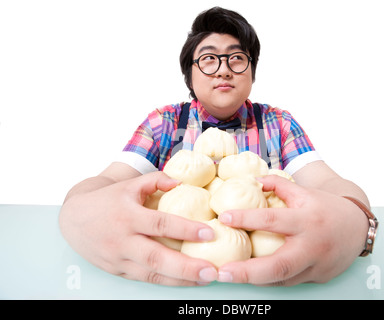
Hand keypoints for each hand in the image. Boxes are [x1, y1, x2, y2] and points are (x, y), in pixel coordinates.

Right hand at [59, 171, 217, 285]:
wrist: (74, 218)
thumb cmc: (108, 200)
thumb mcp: (130, 185)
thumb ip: (156, 180)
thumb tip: (181, 182)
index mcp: (128, 215)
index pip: (160, 224)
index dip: (186, 229)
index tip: (210, 233)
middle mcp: (123, 240)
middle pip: (157, 258)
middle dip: (187, 267)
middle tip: (212, 271)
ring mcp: (119, 259)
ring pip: (152, 274)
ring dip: (181, 280)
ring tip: (206, 279)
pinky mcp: (118, 271)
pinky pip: (145, 279)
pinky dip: (167, 282)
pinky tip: (186, 281)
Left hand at [217, 175, 367, 285]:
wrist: (358, 228)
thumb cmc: (327, 208)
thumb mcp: (304, 192)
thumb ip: (278, 185)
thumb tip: (252, 181)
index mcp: (307, 220)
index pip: (273, 219)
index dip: (247, 218)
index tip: (224, 218)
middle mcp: (311, 246)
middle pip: (278, 265)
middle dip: (247, 272)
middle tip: (222, 272)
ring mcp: (315, 266)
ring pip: (281, 280)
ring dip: (253, 280)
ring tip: (227, 276)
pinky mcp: (316, 278)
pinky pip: (288, 282)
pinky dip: (268, 280)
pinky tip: (250, 277)